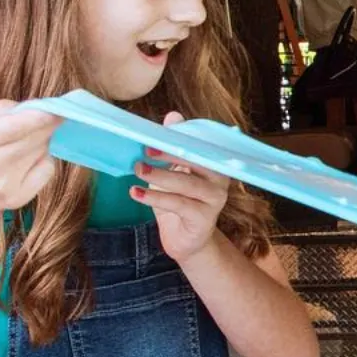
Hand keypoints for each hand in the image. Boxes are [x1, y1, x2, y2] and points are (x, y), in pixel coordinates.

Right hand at [0, 101, 59, 214]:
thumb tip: (34, 108)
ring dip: (40, 141)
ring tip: (22, 141)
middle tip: (47, 118)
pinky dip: (43, 159)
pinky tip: (25, 159)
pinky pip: (47, 170)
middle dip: (44, 125)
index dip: (40, 116)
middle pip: (31, 139)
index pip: (14, 127)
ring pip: (41, 152)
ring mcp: (2, 187)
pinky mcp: (16, 200)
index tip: (58, 109)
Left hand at [132, 114, 228, 262]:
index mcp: (214, 163)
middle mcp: (220, 180)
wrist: (185, 239)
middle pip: (197, 161)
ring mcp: (215, 200)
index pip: (199, 145)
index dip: (179, 138)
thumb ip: (172, 146)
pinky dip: (155, 197)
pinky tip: (135, 193)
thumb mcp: (171, 171)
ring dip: (160, 176)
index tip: (154, 136)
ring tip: (137, 170)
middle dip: (170, 154)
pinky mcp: (205, 218)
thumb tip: (173, 116)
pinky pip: (179, 204)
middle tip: (144, 151)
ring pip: (187, 183)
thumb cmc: (179, 201)